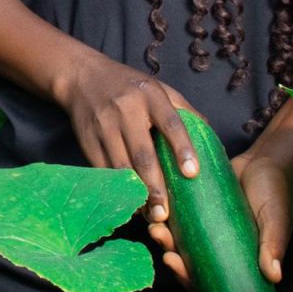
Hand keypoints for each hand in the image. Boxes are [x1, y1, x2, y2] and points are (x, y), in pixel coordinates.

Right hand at [53, 50, 201, 264]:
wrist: (82, 77)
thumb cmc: (130, 86)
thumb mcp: (158, 89)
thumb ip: (183, 111)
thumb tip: (210, 138)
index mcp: (150, 96)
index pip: (170, 123)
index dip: (183, 148)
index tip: (193, 174)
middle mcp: (126, 110)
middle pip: (143, 154)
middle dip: (156, 186)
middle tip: (166, 213)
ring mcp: (104, 126)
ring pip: (121, 167)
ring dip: (136, 194)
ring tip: (150, 214)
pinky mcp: (87, 139)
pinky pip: (103, 170)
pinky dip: (117, 188)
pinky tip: (129, 202)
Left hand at [153, 149, 292, 291]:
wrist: (262, 161)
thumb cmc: (275, 194)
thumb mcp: (276, 219)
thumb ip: (272, 245)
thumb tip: (274, 276)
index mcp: (245, 264)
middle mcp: (224, 255)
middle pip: (199, 277)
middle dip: (182, 273)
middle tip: (170, 258)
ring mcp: (208, 238)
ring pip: (184, 254)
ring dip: (168, 247)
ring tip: (158, 232)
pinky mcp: (197, 217)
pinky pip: (178, 229)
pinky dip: (166, 228)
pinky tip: (156, 220)